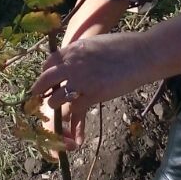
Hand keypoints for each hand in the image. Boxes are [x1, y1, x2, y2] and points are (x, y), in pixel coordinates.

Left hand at [29, 30, 161, 148]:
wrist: (141, 54)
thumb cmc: (123, 46)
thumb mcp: (95, 44)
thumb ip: (81, 53)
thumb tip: (75, 62)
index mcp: (73, 49)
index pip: (49, 63)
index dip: (47, 73)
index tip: (49, 80)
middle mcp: (72, 64)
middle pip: (45, 80)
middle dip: (40, 90)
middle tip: (39, 97)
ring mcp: (81, 80)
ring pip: (55, 98)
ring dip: (56, 105)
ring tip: (60, 109)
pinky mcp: (92, 95)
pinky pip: (75, 112)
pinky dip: (75, 125)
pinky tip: (76, 135)